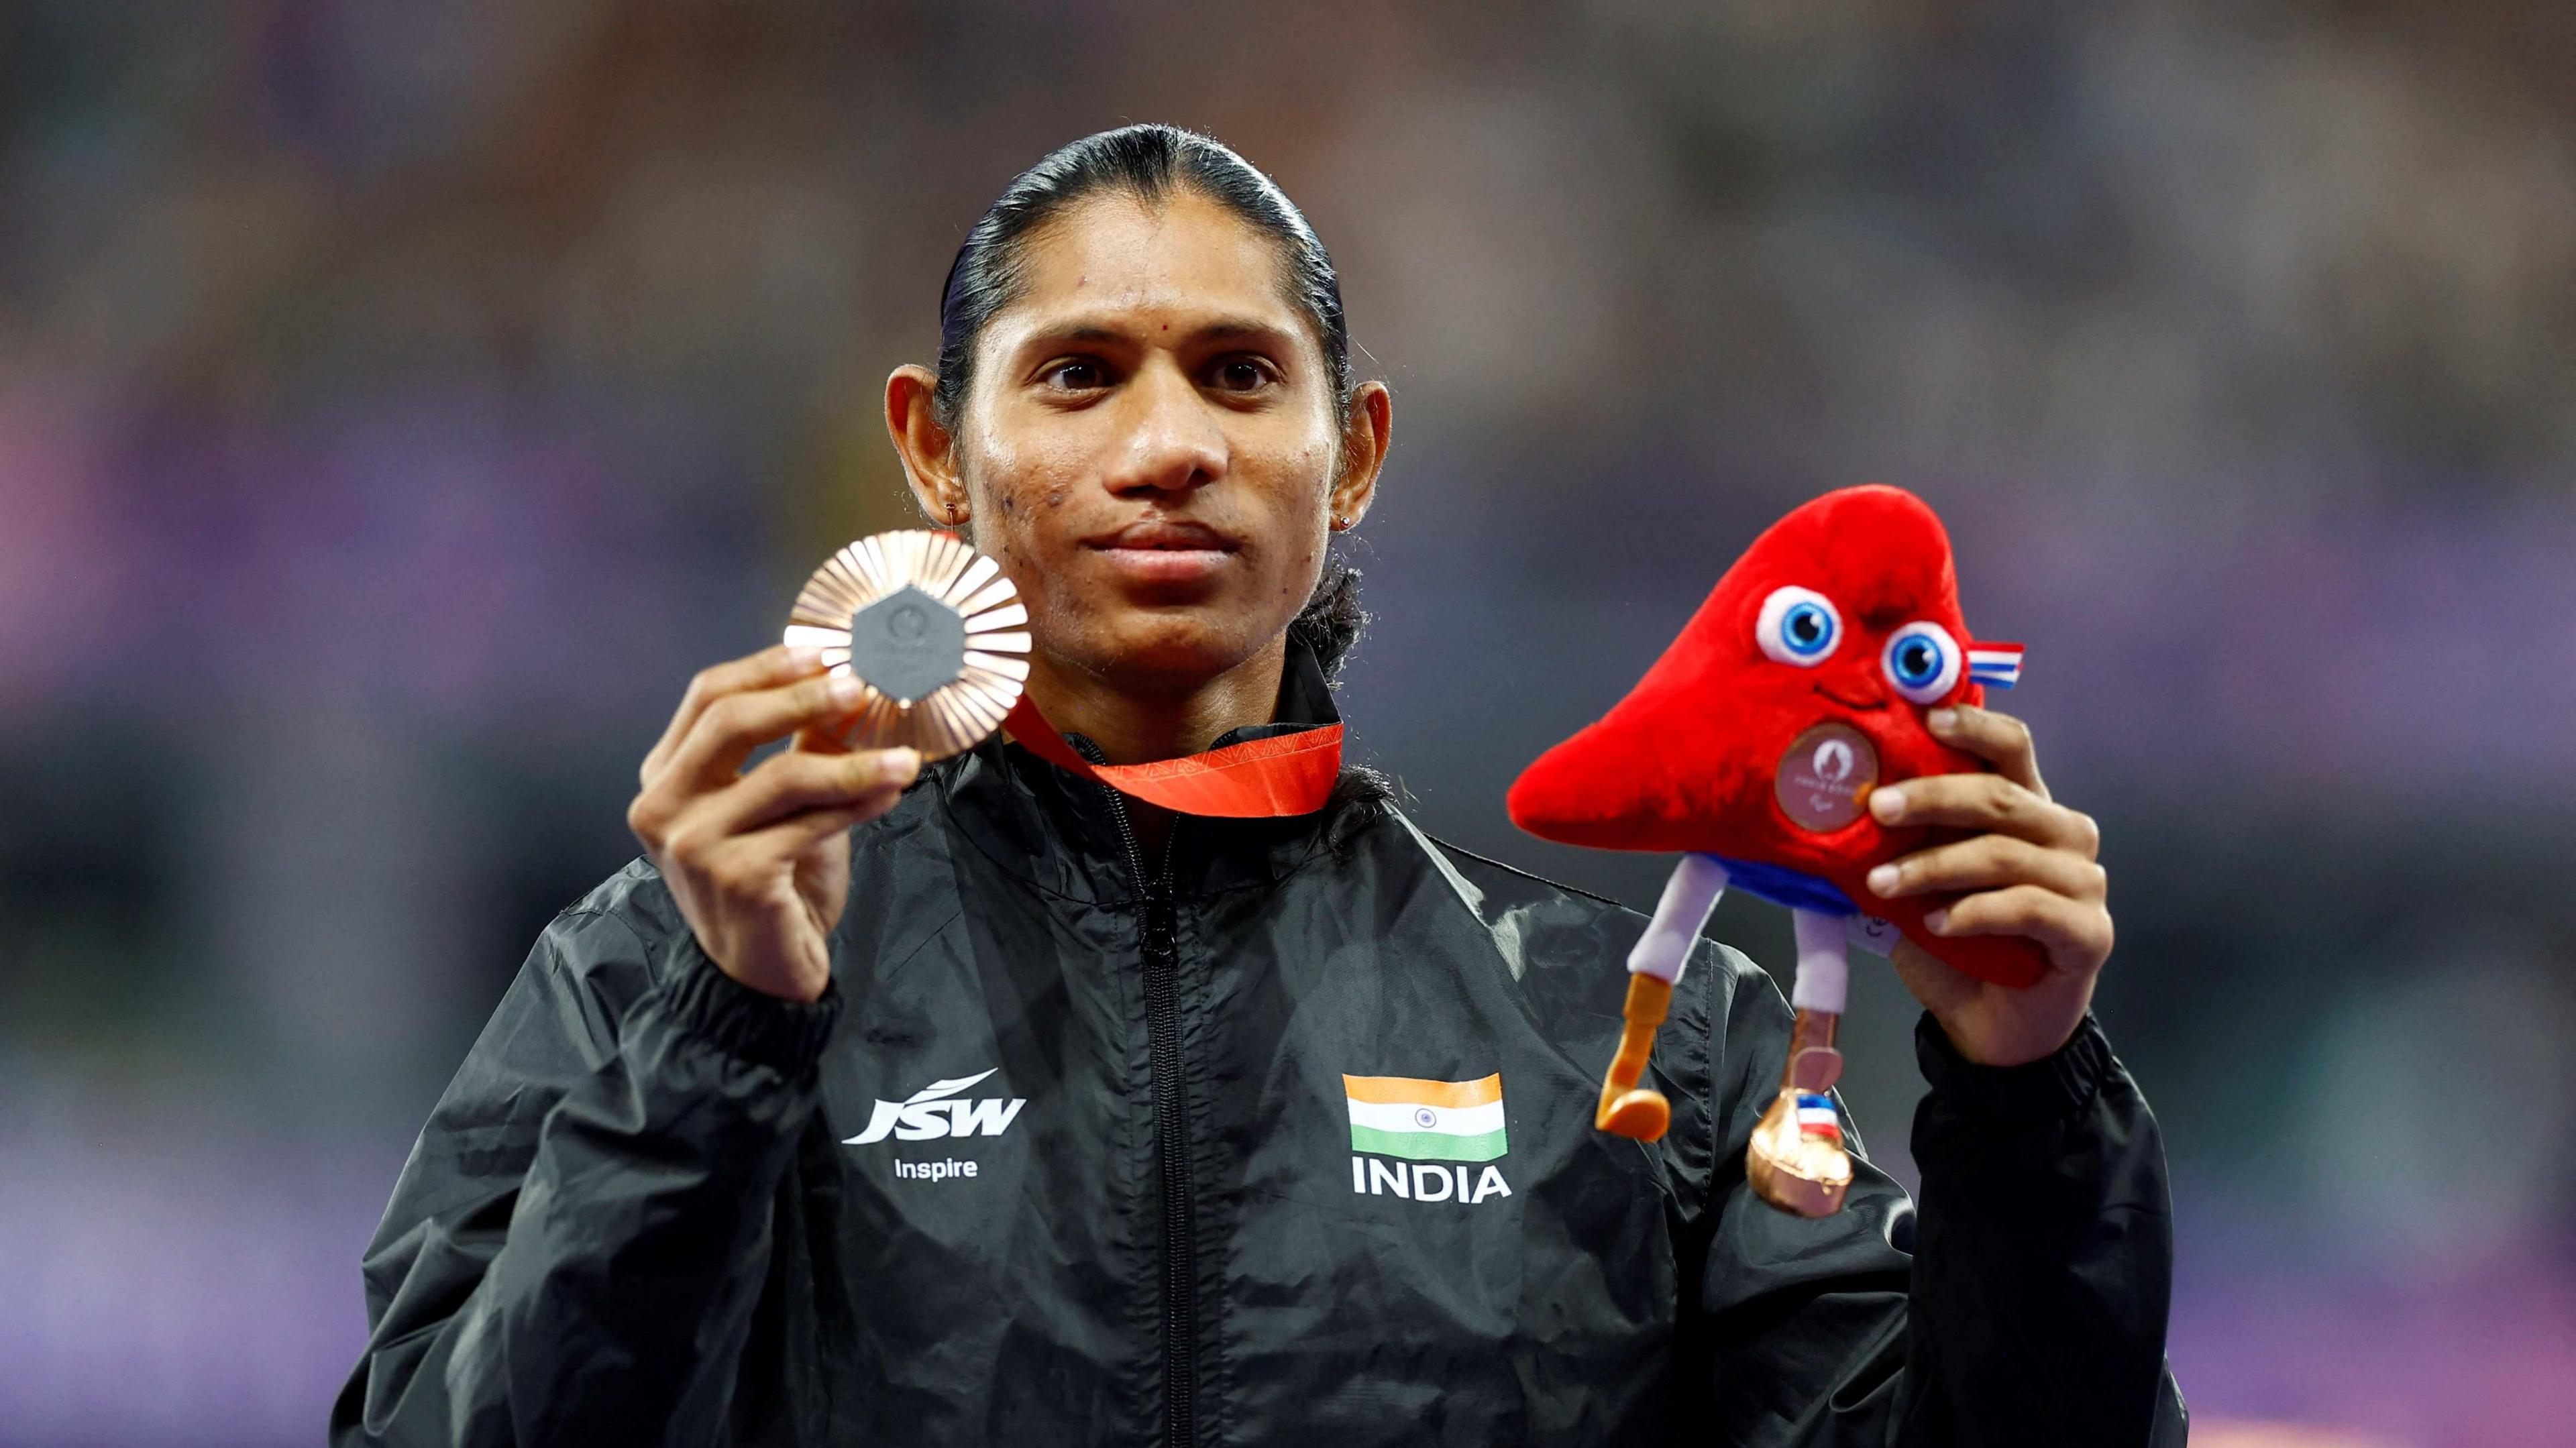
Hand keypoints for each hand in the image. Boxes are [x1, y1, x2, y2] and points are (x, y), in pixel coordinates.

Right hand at [626, 645, 919, 1001]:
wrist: (762, 973)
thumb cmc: (774, 883)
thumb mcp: (782, 804)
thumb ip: (799, 747)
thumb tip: (848, 686)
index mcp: (666, 775)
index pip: (708, 695)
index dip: (768, 667)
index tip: (824, 653)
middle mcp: (663, 804)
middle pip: (731, 720)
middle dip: (804, 697)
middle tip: (862, 688)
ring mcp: (691, 842)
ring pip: (782, 775)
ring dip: (853, 762)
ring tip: (903, 757)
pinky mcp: (732, 875)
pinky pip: (808, 824)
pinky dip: (856, 804)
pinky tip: (890, 792)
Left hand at [1862, 705, 2111, 1066]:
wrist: (1989, 1026)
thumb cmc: (1955, 945)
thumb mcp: (1918, 884)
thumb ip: (1903, 844)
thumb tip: (1838, 806)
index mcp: (2027, 809)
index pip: (2012, 748)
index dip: (1975, 727)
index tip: (1926, 719)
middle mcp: (2065, 835)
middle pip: (2002, 796)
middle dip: (1932, 797)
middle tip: (1875, 807)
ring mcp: (2084, 883)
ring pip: (2006, 853)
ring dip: (1935, 866)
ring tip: (1881, 885)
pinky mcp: (2090, 933)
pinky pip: (2028, 908)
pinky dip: (1975, 912)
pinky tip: (1936, 924)